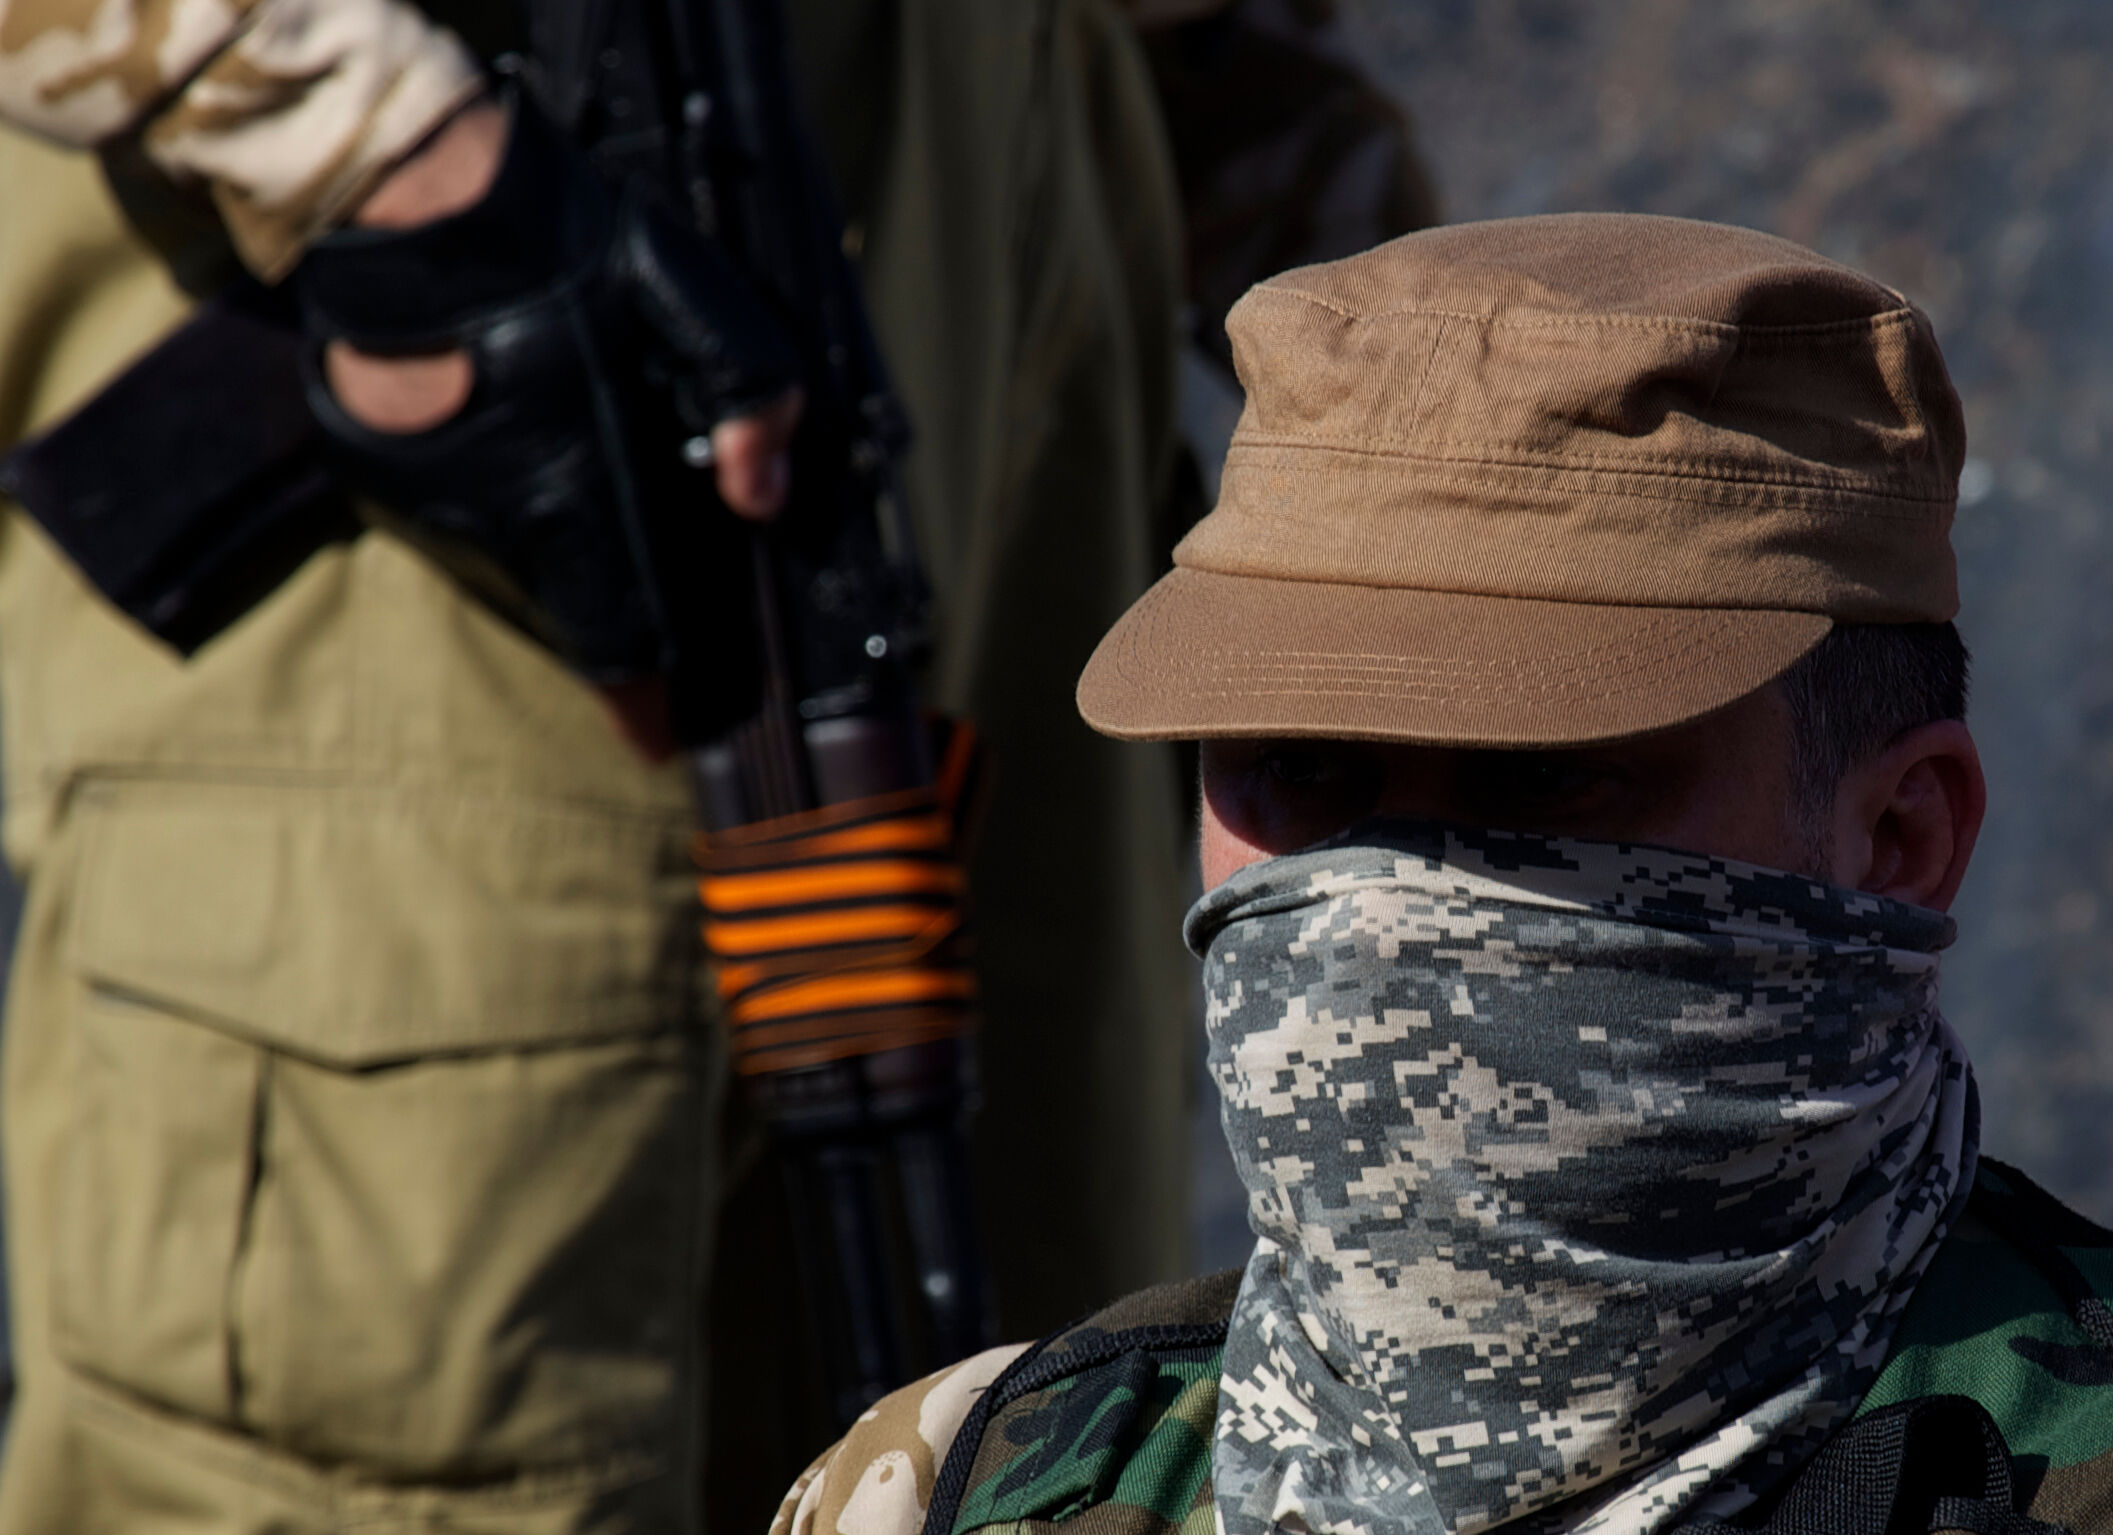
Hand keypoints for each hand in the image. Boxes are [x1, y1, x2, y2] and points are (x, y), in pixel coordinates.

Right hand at [295, 88, 804, 757]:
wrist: (403, 194)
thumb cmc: (556, 244)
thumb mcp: (692, 298)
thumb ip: (751, 398)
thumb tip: (765, 494)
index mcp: (575, 495)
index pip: (620, 648)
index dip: (651, 708)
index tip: (673, 742)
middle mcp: (501, 522)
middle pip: (572, 624)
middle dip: (619, 652)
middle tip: (653, 663)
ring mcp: (436, 504)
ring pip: (518, 577)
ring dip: (563, 575)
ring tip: (598, 539)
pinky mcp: (385, 477)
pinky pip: (464, 527)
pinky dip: (504, 520)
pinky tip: (527, 476)